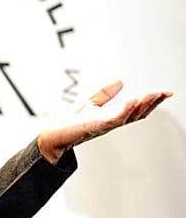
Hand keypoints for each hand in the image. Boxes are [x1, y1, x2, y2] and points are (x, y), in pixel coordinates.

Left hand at [37, 80, 172, 163]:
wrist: (51, 135)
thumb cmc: (69, 123)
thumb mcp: (90, 103)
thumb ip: (104, 94)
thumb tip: (120, 81)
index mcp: (112, 117)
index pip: (137, 109)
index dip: (152, 101)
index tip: (165, 92)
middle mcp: (111, 122)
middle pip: (137, 113)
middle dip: (152, 103)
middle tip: (165, 93)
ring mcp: (104, 125)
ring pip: (128, 116)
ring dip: (142, 106)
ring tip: (153, 95)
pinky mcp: (93, 126)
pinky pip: (113, 119)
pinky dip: (123, 111)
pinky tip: (131, 102)